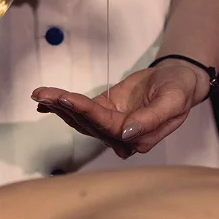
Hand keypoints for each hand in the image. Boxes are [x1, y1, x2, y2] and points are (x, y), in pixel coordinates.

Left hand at [33, 62, 208, 158]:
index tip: (66, 98)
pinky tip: (44, 101)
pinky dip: (61, 105)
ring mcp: (111, 126)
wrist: (179, 81)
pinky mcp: (105, 112)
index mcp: (138, 138)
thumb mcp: (172, 101)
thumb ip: (151, 119)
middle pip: (88, 123)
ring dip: (58, 106)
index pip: (107, 126)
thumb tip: (126, 135)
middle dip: (64, 107)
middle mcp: (121, 137)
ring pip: (80, 118)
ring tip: (39, 94)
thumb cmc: (179, 90)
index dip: (85, 112)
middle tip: (43, 94)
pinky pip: (81, 110)